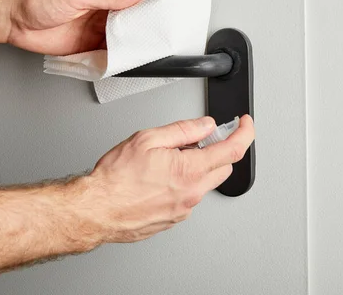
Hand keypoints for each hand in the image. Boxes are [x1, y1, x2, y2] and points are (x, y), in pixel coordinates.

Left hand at [6, 0, 142, 54]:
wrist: (15, 21)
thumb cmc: (39, 0)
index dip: (142, 1)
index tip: (157, 9)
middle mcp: (98, 9)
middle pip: (126, 18)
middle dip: (139, 25)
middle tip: (155, 32)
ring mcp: (93, 28)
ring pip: (118, 36)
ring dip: (129, 42)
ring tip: (145, 48)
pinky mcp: (86, 46)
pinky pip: (106, 52)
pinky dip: (116, 56)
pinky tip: (125, 59)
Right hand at [80, 115, 254, 243]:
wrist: (97, 209)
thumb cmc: (116, 178)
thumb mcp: (148, 138)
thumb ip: (183, 130)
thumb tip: (205, 126)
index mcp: (189, 170)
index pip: (233, 150)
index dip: (245, 133)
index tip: (244, 124)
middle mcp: (192, 193)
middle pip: (223, 168)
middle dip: (218, 150)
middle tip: (199, 139)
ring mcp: (183, 209)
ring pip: (205, 183)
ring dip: (198, 168)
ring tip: (168, 159)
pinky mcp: (173, 219)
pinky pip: (189, 197)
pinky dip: (184, 183)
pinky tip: (161, 177)